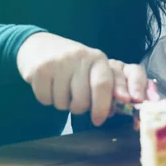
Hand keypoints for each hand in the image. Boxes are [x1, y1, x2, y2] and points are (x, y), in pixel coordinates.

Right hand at [16, 32, 146, 125]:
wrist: (39, 45)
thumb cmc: (73, 63)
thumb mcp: (93, 68)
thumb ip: (110, 86)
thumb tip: (125, 103)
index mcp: (97, 58)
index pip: (103, 85)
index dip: (102, 107)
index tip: (98, 120)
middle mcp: (79, 57)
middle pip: (82, 100)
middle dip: (79, 108)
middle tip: (75, 99)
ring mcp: (59, 62)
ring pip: (63, 103)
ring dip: (62, 103)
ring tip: (61, 88)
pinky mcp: (40, 69)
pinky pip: (46, 100)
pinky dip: (46, 99)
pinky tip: (48, 85)